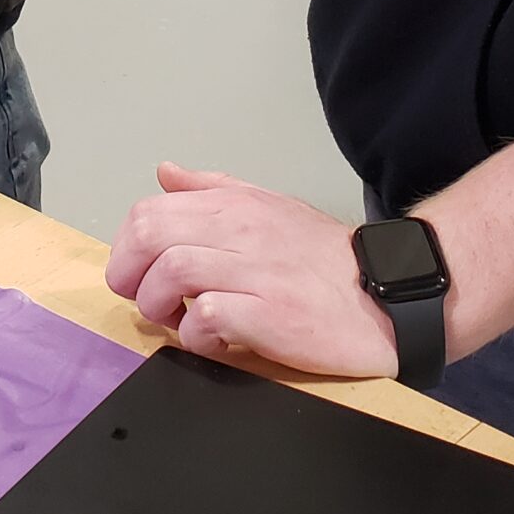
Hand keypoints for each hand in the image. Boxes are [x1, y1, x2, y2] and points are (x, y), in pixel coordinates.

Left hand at [105, 163, 398, 377]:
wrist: (386, 294)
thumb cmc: (323, 258)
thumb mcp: (268, 207)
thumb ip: (213, 189)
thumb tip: (165, 173)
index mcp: (233, 205)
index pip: (149, 210)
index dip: (126, 247)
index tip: (136, 273)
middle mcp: (239, 230)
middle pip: (150, 236)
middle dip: (129, 275)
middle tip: (146, 300)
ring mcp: (254, 271)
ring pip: (171, 272)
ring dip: (159, 307)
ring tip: (180, 321)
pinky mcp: (269, 313)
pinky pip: (207, 317)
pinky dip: (196, 335)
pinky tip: (213, 340)